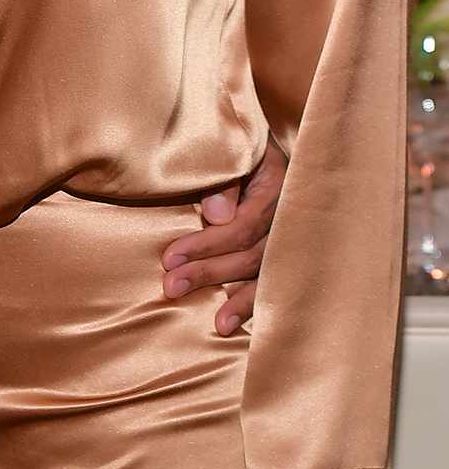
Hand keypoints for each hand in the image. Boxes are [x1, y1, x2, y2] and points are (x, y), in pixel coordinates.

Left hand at [162, 136, 287, 336]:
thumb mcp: (233, 151)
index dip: (207, 244)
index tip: (170, 258)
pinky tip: (232, 323)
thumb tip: (216, 217)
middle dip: (210, 272)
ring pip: (266, 274)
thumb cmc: (240, 147)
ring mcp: (296, 237)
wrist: (264, 145)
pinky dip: (255, 304)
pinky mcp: (292, 254)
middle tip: (171, 286)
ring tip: (216, 323)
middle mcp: (292, 215)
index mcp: (277, 184)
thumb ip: (224, 180)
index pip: (244, 224)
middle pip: (253, 253)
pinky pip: (276, 283)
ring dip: (237, 300)